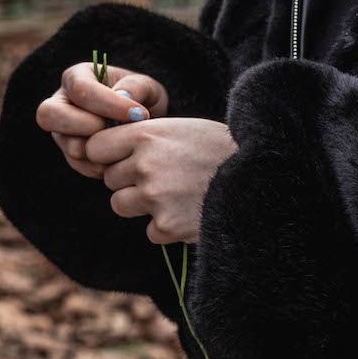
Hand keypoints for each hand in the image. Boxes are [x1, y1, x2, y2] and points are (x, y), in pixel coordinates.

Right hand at [36, 61, 168, 177]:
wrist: (144, 125)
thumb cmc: (143, 100)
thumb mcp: (147, 87)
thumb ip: (137, 86)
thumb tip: (123, 95)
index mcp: (77, 77)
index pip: (79, 88)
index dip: (107, 103)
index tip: (138, 114)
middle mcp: (62, 103)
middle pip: (48, 114)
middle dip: (81, 125)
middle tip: (111, 130)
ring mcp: (63, 130)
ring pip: (63, 143)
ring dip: (95, 149)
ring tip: (123, 147)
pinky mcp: (71, 153)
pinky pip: (77, 163)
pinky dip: (100, 165)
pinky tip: (120, 159)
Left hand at [85, 117, 236, 244]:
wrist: (263, 178)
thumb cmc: (219, 149)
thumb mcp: (179, 128)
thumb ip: (143, 136)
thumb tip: (103, 147)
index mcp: (145, 134)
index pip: (95, 148)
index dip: (107, 155)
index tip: (123, 158)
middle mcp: (144, 164)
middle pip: (110, 179)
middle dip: (128, 181)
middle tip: (162, 177)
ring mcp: (154, 196)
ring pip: (121, 205)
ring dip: (141, 205)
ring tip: (173, 195)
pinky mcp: (167, 225)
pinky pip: (149, 231)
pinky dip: (166, 228)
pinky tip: (189, 213)